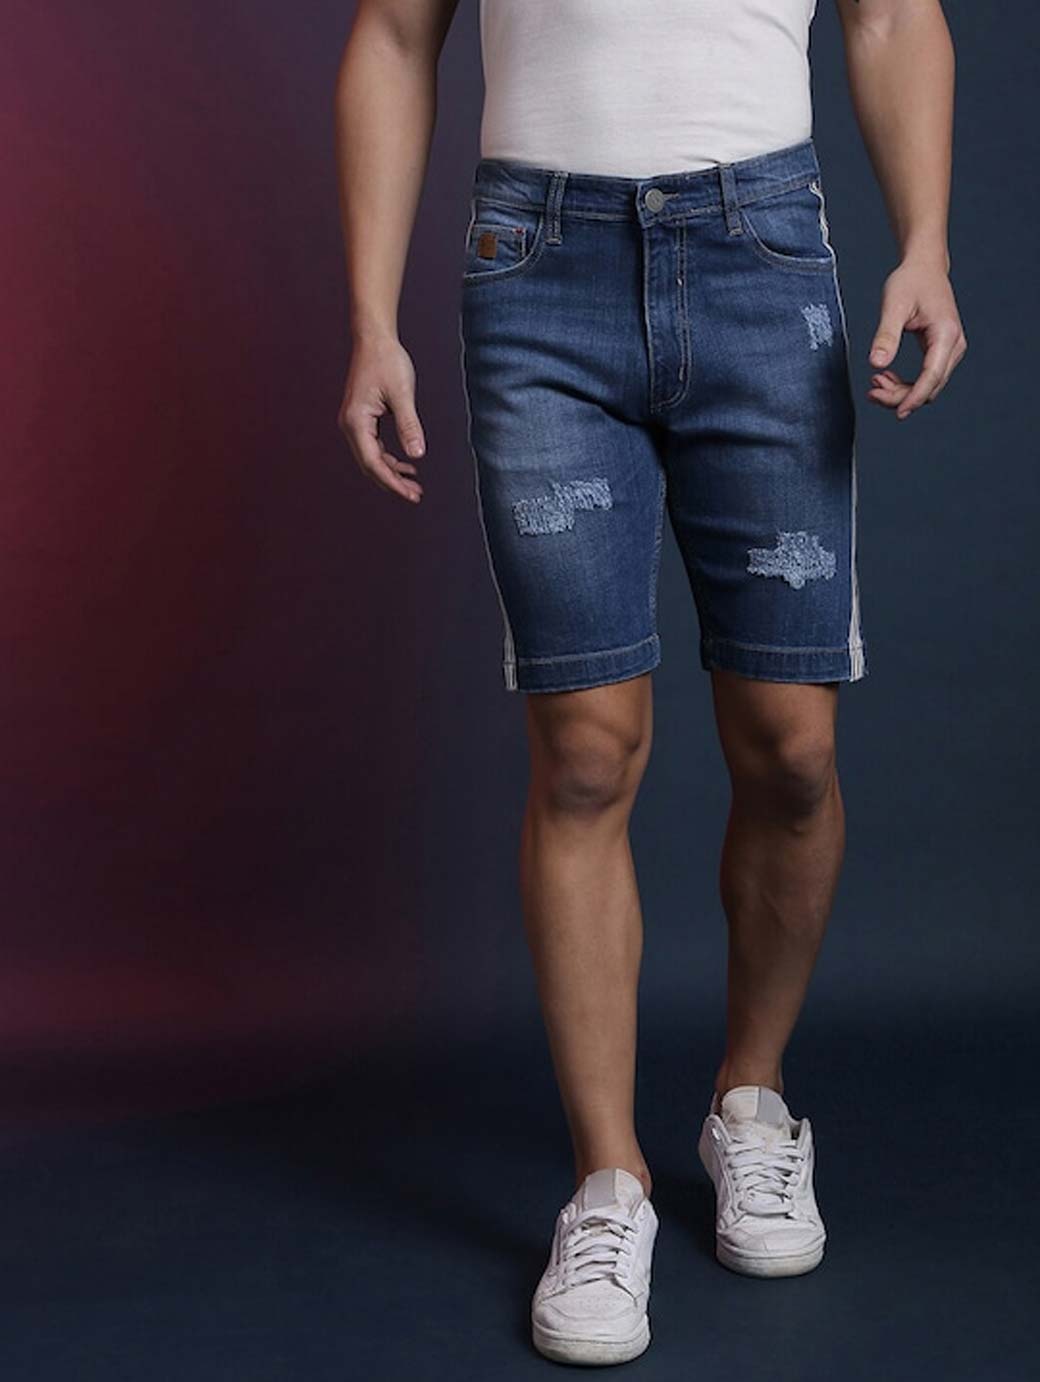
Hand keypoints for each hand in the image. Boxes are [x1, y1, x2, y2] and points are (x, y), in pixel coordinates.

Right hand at [338, 332, 425, 502]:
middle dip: (392, 482)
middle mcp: (350, 425)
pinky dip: (389, 459)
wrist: (374, 339)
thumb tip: (417, 455)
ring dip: (392, 472)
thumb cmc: (387, 361)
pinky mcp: (362, 419)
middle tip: (416, 495)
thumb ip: (409, 426)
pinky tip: (406, 465)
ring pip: (372, 458)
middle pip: (370, 465)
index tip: (412, 494)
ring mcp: (354, 423)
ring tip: (414, 484)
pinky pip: (373, 447)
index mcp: (356, 421)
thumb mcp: (403, 394)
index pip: (373, 462)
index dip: (392, 482)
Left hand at [867, 258, 966, 419]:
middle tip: (871, 392)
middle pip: (930, 387)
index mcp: (946, 334)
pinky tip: (884, 377)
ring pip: (928, 386)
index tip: (897, 412)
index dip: (914, 397)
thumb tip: (876, 364)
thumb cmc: (910, 281)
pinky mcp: (941, 352)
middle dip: (901, 396)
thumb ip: (886, 336)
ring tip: (874, 384)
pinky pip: (926, 378)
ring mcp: (950, 350)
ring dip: (901, 392)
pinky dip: (905, 384)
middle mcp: (954, 345)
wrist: (924, 267)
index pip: (931, 376)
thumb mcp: (893, 305)